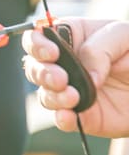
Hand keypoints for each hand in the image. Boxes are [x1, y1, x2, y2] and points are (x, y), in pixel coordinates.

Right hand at [23, 18, 128, 136]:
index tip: (51, 53)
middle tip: (60, 79)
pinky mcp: (80, 114)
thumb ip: (99, 48)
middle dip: (41, 73)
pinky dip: (61, 118)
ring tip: (73, 97)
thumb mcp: (124, 36)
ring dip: (52, 96)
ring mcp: (70, 89)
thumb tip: (85, 74)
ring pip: (43, 94)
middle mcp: (64, 64)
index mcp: (71, 37)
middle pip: (33, 66)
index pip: (39, 36)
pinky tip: (69, 115)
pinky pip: (61, 118)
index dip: (37, 44)